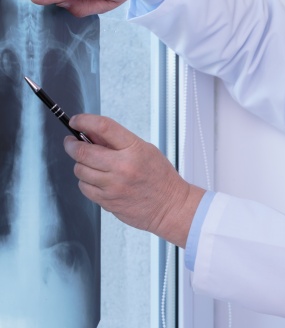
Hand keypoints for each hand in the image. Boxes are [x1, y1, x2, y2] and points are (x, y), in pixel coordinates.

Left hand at [63, 114, 204, 247]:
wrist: (170, 206)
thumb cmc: (161, 179)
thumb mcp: (146, 150)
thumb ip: (118, 142)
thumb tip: (92, 133)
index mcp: (134, 150)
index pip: (103, 127)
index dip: (84, 121)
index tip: (76, 121)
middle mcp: (122, 167)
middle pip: (83, 151)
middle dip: (72, 145)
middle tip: (72, 143)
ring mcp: (113, 186)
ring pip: (80, 170)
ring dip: (82, 165)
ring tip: (93, 166)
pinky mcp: (107, 201)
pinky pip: (84, 188)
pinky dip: (86, 183)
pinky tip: (98, 181)